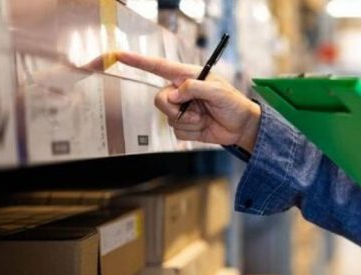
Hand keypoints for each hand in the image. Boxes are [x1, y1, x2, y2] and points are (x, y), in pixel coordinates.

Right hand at [115, 52, 259, 149]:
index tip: (119, 55)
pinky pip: (176, 132)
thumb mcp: (218, 91)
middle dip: (176, 109)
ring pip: (168, 118)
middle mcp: (180, 92)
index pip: (158, 67)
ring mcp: (181, 110)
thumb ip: (194, 88)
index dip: (138, 61)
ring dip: (189, 122)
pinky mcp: (184, 126)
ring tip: (205, 117)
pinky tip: (204, 127)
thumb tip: (174, 94)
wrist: (241, 127)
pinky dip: (191, 132)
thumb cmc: (233, 104)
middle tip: (197, 112)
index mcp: (187, 76)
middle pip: (160, 99)